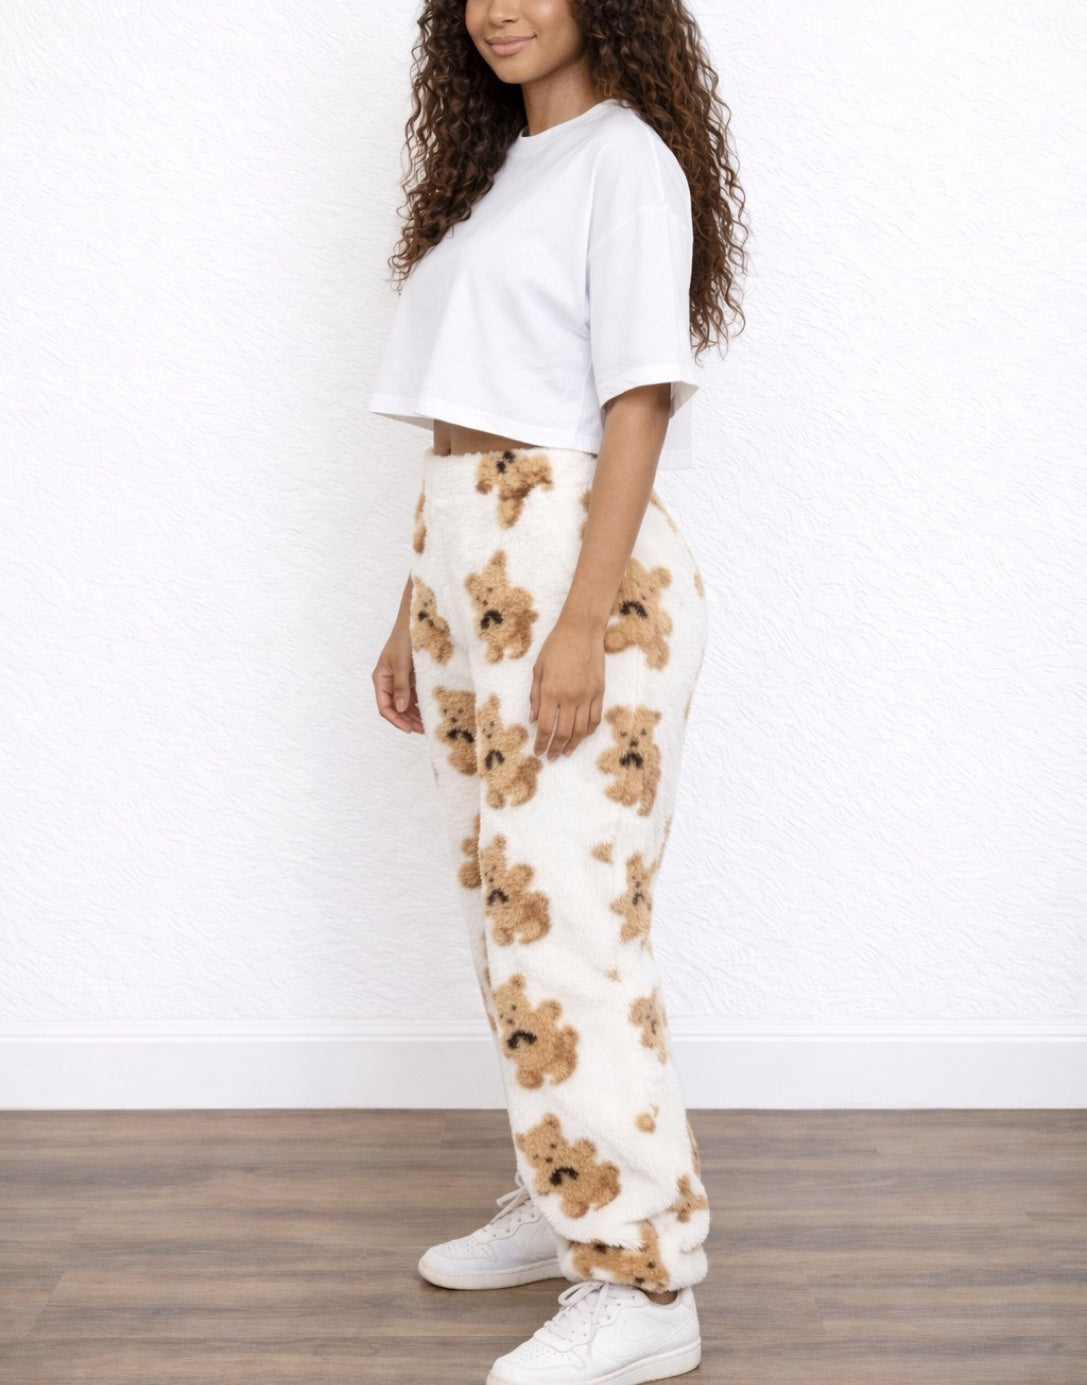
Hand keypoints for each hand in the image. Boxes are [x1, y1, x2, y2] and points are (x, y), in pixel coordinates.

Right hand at [373, 611, 424, 733]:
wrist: (415, 621)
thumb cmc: (404, 639)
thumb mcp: (402, 664)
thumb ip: (401, 686)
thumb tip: (400, 708)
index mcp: (381, 679)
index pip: (384, 706)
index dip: (396, 720)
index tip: (409, 728)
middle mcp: (389, 681)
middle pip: (395, 707)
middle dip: (407, 720)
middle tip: (422, 730)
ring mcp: (400, 679)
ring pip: (404, 703)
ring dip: (414, 714)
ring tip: (427, 724)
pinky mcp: (410, 676)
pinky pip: (413, 695)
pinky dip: (419, 704)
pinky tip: (428, 711)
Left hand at [529, 612, 605, 758]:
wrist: (581, 631)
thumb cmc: (555, 647)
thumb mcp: (538, 670)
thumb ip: (535, 697)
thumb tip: (533, 720)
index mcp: (551, 692)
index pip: (546, 726)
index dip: (541, 743)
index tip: (538, 752)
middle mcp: (570, 697)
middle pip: (564, 732)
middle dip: (556, 748)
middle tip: (551, 757)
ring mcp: (587, 696)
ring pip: (581, 729)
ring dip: (573, 744)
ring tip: (566, 752)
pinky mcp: (599, 692)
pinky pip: (595, 718)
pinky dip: (588, 731)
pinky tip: (582, 737)